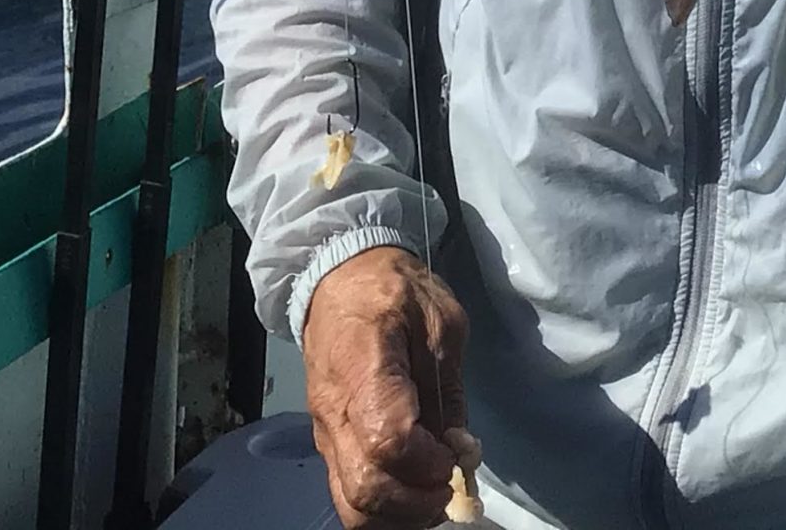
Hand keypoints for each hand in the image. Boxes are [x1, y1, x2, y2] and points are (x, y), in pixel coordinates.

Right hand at [302, 247, 470, 528]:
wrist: (339, 278)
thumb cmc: (395, 292)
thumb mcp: (442, 323)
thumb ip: (450, 390)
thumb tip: (460, 450)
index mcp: (364, 369)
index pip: (388, 441)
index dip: (428, 462)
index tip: (455, 455)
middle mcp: (335, 412)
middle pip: (365, 487)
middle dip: (417, 503)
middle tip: (450, 486)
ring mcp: (325, 433)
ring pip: (351, 503)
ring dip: (399, 514)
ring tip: (433, 495)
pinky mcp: (327, 443)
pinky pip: (347, 493)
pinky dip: (383, 507)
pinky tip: (412, 491)